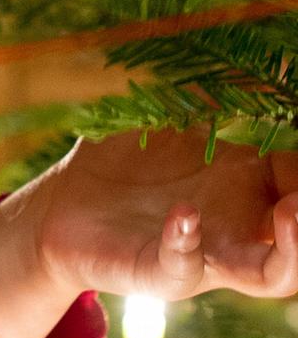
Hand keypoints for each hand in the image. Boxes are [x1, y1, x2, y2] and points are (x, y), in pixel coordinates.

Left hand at [33, 126, 297, 301]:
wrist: (62, 206)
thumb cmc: (128, 166)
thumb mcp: (172, 127)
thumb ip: (209, 102)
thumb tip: (262, 62)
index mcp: (247, 190)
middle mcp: (237, 229)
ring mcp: (202, 254)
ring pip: (269, 276)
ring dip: (293, 251)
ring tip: (293, 213)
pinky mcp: (155, 270)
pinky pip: (182, 266)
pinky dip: (186, 241)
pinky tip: (184, 214)